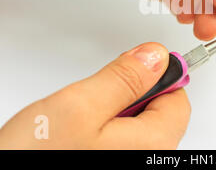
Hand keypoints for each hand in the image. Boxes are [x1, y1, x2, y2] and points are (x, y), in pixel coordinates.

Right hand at [0, 43, 189, 149]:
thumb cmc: (36, 161)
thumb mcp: (79, 107)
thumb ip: (123, 79)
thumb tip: (155, 56)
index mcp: (153, 147)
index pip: (178, 99)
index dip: (158, 76)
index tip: (135, 67)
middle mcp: (150, 161)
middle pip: (159, 114)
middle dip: (130, 97)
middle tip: (96, 101)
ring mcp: (132, 164)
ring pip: (136, 127)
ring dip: (113, 114)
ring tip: (80, 124)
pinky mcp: (112, 162)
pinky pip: (120, 142)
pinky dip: (104, 131)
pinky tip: (78, 138)